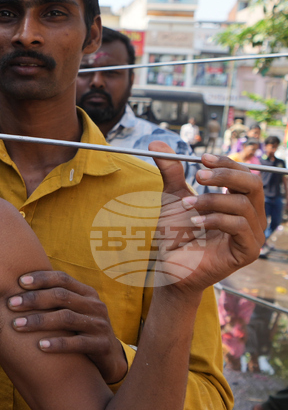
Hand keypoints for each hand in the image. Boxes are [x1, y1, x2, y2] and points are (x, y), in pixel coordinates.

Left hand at [8, 270, 127, 383]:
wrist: (109, 358)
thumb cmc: (79, 330)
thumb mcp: (72, 311)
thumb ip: (53, 300)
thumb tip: (16, 285)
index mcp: (87, 293)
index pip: (62, 279)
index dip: (41, 278)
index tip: (18, 282)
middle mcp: (95, 306)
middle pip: (61, 296)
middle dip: (33, 299)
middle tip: (10, 304)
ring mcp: (100, 325)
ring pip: (67, 318)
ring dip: (39, 321)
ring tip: (16, 325)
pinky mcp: (102, 345)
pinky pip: (78, 343)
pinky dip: (58, 343)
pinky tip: (40, 346)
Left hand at [150, 143, 264, 292]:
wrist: (169, 267)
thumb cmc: (175, 235)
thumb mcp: (173, 197)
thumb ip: (171, 171)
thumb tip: (156, 142)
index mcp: (238, 200)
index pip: (244, 173)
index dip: (225, 163)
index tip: (200, 159)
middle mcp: (251, 216)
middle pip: (253, 183)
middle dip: (225, 175)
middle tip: (198, 176)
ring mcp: (252, 234)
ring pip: (242, 204)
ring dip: (210, 201)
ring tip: (186, 207)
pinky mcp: (248, 251)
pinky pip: (239, 226)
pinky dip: (215, 220)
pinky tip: (195, 223)